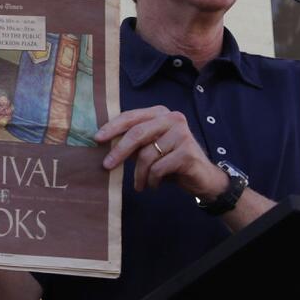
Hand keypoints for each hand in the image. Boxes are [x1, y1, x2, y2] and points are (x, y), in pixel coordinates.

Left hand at [94, 105, 224, 197]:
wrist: (201, 177)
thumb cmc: (170, 161)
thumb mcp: (149, 148)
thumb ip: (132, 141)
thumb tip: (103, 142)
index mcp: (160, 113)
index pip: (131, 117)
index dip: (112, 127)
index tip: (97, 139)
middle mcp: (172, 119)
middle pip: (137, 133)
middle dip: (119, 151)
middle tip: (107, 166)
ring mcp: (182, 134)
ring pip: (147, 155)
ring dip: (139, 174)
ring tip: (140, 184)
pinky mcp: (187, 152)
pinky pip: (158, 168)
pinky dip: (152, 180)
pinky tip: (154, 185)